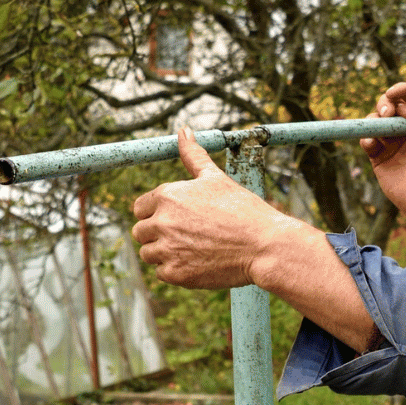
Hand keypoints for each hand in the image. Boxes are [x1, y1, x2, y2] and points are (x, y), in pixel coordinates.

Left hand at [133, 125, 305, 288]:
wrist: (265, 245)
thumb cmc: (244, 210)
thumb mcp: (216, 178)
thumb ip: (193, 156)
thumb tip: (183, 131)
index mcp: (167, 195)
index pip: (140, 207)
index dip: (157, 214)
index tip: (178, 220)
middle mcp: (162, 221)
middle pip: (141, 232)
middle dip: (159, 235)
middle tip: (189, 237)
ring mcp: (167, 249)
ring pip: (149, 254)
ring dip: (166, 253)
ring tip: (195, 250)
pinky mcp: (176, 273)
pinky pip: (162, 273)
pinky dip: (177, 271)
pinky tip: (200, 263)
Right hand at [362, 83, 405, 217]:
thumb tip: (401, 105)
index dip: (402, 89)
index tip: (393, 93)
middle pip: (391, 103)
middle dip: (385, 103)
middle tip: (387, 113)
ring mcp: (393, 141)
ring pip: (376, 119)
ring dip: (374, 119)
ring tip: (379, 131)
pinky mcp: (379, 155)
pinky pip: (367, 139)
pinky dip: (366, 137)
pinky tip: (371, 144)